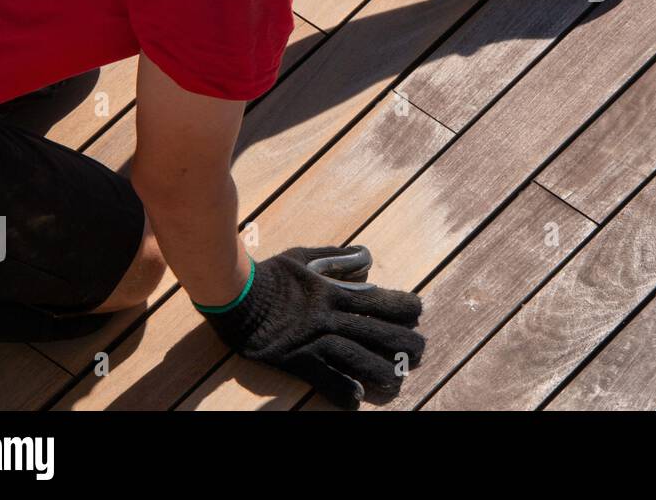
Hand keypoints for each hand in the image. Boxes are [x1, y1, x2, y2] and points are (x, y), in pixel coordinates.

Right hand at [199, 246, 424, 407]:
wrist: (234, 295)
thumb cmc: (269, 274)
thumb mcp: (304, 256)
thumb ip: (335, 258)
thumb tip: (365, 257)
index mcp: (332, 292)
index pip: (377, 300)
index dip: (401, 306)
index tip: (417, 312)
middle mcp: (327, 317)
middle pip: (373, 331)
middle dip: (401, 342)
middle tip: (421, 351)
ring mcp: (311, 340)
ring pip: (354, 357)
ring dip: (379, 370)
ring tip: (398, 380)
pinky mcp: (294, 360)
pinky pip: (321, 377)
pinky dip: (339, 389)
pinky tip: (355, 401)